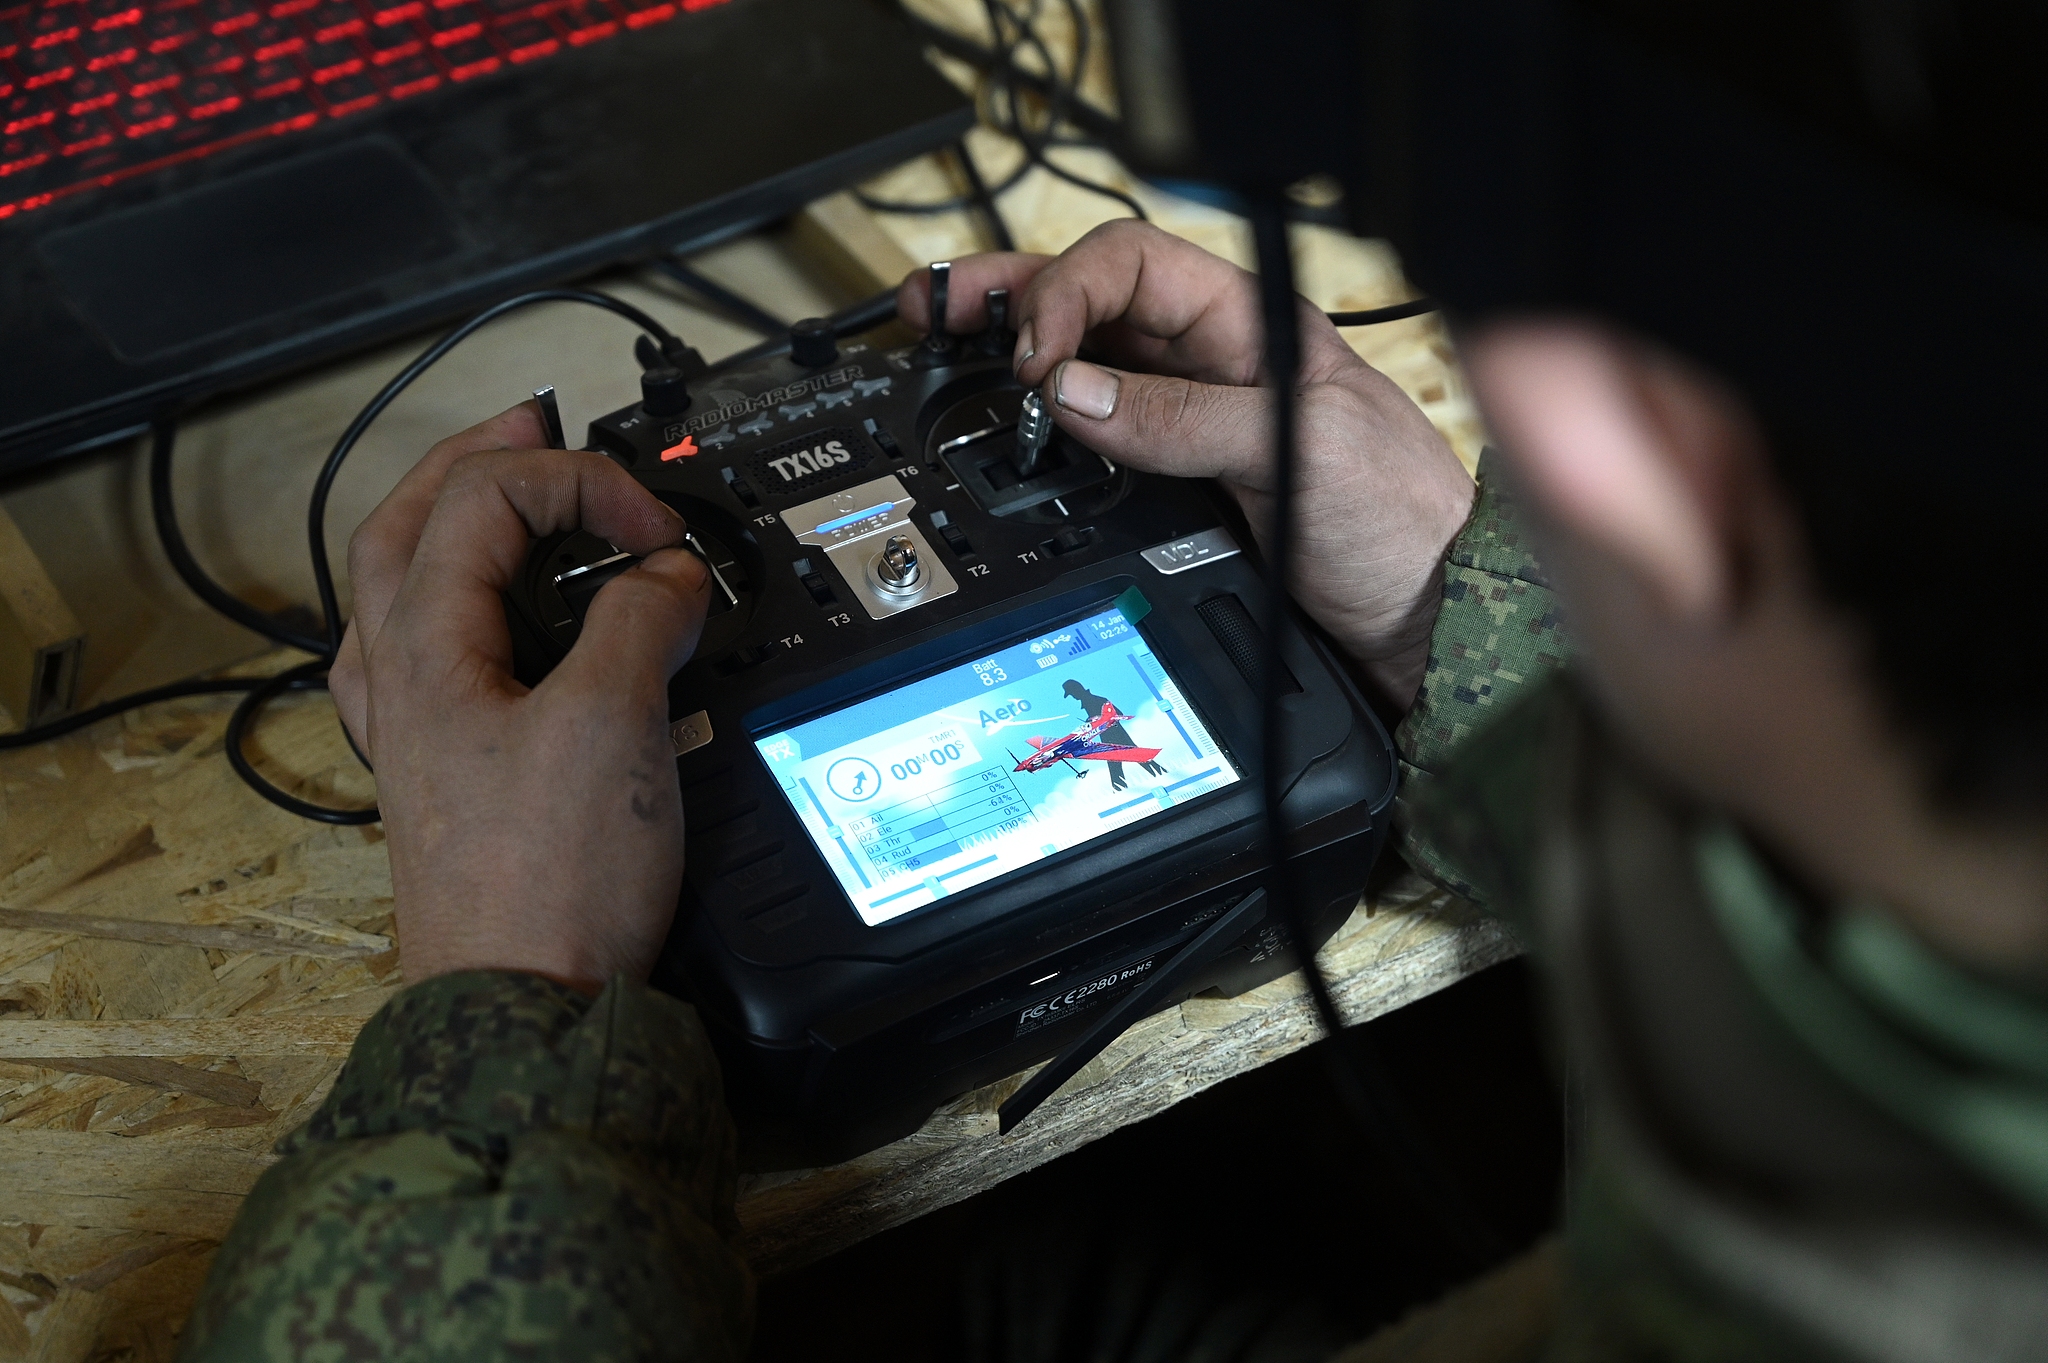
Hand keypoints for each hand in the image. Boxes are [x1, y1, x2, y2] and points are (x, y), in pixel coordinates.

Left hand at [327, 402, 711, 992]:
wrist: (525, 1005)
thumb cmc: (548, 884)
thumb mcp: (615, 722)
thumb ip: (643, 621)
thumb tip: (669, 574)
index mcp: (426, 647)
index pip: (487, 500)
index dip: (581, 483)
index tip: (658, 525)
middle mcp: (403, 678)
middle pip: (409, 523)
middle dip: (478, 459)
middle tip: (537, 425)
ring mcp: (417, 729)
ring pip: (408, 586)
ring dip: (457, 523)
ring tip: (509, 500)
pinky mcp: (451, 775)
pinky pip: (434, 655)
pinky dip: (467, 607)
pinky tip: (497, 626)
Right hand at [898, 221, 1474, 707]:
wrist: (1424, 624)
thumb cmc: (1399, 522)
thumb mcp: (1294, 451)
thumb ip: (1182, 419)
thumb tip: (1070, 391)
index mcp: (1246, 323)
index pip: (1129, 264)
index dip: (1067, 294)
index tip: (1035, 361)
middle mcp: (1209, 363)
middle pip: (1087, 302)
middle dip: (1004, 297)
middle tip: (929, 310)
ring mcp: (1187, 424)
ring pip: (1080, 368)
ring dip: (1007, 356)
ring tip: (938, 350)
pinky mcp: (1174, 487)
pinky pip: (1090, 444)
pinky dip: (1036, 432)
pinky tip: (1001, 431)